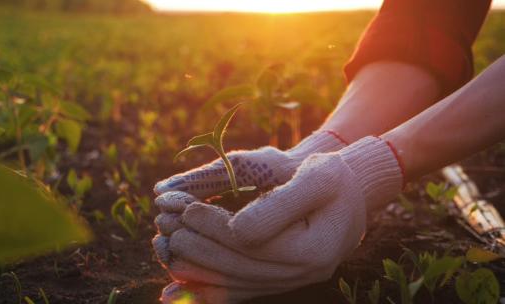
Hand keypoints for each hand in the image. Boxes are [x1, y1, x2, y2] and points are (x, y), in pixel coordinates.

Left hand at [153, 137, 402, 302]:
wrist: (347, 197)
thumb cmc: (331, 179)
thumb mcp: (316, 177)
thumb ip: (280, 203)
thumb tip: (237, 230)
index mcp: (314, 249)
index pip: (252, 242)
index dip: (215, 226)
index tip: (186, 209)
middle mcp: (302, 274)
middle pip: (237, 266)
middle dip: (196, 245)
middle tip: (165, 226)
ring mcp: (289, 282)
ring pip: (233, 284)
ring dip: (194, 268)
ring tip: (163, 247)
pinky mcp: (276, 282)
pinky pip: (238, 294)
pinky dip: (205, 293)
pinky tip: (174, 294)